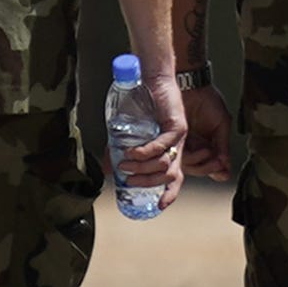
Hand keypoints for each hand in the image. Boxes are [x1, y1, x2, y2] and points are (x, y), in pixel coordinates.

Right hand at [116, 72, 190, 207]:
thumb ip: (121, 152)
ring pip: (165, 162)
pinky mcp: (177, 125)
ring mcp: (179, 137)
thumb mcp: (130, 135)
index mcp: (170, 151)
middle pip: (168, 175)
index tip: (159, 207)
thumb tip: (108, 170)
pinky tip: (132, 152)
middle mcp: (177, 147)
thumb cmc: (142, 106)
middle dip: (147, 181)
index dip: (169, 193)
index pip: (175, 178)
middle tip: (128, 179)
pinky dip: (145, 152)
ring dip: (142, 167)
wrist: (151, 79)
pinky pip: (162, 145)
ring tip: (125, 163)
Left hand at [180, 81, 234, 181]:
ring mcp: (180, 144)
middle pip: (197, 168)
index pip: (209, 165)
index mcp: (206, 145)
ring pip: (187, 165)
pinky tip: (200, 148)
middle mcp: (192, 148)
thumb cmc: (207, 101)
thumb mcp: (221, 124)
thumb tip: (226, 167)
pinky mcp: (170, 140)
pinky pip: (176, 155)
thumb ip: (223, 146)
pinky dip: (189, 156)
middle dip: (208, 167)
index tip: (223, 171)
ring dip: (200, 162)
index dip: (215, 170)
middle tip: (218, 161)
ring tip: (208, 150)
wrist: (191, 86)